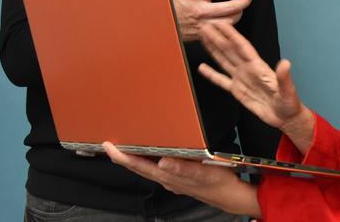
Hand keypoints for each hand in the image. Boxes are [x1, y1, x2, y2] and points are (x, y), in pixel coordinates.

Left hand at [102, 142, 259, 216]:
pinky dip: (148, 161)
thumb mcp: (203, 172)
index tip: (109, 146)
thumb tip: (162, 162)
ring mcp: (171, 180)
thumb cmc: (218, 182)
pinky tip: (150, 155)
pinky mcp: (178, 178)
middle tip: (110, 144)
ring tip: (124, 147)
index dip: (122, 156)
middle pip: (138, 167)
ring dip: (133, 158)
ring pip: (146, 169)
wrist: (230, 196)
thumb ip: (183, 169)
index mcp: (169, 176)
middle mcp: (166, 179)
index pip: (139, 165)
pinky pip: (157, 169)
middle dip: (122, 156)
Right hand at [169, 0, 257, 40]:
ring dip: (239, 14)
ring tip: (240, 8)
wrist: (157, 21)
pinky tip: (229, 18)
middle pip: (232, 7)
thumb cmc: (168, 1)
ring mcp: (203, 24)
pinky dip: (229, 25)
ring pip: (230, 21)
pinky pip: (221, 31)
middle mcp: (201, 10)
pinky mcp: (202, 34)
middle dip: (244, 2)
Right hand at [199, 22, 314, 152]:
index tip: (221, 24)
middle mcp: (248, 69)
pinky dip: (211, 74)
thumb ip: (284, 77)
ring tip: (203, 38)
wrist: (285, 117)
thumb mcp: (287, 90)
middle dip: (218, 38)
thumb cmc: (289, 102)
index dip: (231, 35)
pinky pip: (222, 81)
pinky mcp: (237, 91)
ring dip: (214, 49)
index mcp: (258, 66)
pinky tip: (202, 67)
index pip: (242, 47)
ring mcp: (241, 79)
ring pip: (224, 61)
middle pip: (230, 50)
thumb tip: (285, 63)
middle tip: (204, 26)